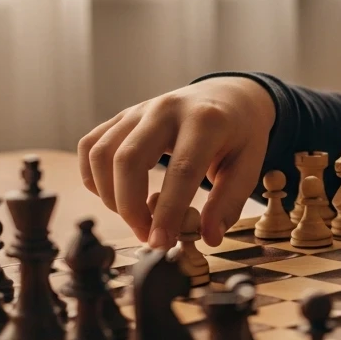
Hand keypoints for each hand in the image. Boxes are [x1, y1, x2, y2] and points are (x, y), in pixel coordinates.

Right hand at [76, 77, 275, 248]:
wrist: (228, 96)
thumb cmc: (240, 134)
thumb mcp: (250, 164)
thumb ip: (228, 202)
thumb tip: (208, 238)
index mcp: (206, 120)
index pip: (181, 170)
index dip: (168, 212)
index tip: (161, 243)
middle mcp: (167, 109)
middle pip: (128, 159)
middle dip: (129, 207)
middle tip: (148, 235)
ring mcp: (140, 109)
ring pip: (102, 154)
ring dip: (110, 195)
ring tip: (136, 216)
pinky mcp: (122, 115)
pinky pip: (90, 146)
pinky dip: (94, 177)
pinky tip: (115, 194)